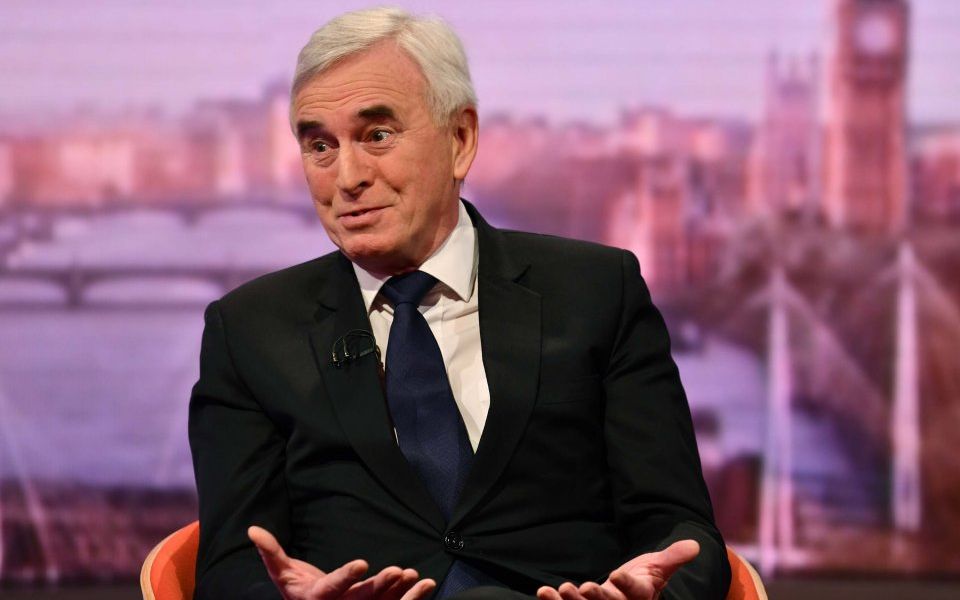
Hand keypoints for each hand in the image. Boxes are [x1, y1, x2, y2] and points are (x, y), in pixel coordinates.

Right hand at [248, 526, 436, 599]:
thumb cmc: (296, 588)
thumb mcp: (281, 572)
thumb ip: (271, 552)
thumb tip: (253, 530)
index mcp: (316, 599)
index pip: (332, 589)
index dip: (346, 577)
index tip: (363, 563)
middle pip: (361, 599)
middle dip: (380, 586)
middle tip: (398, 571)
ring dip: (402, 593)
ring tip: (416, 576)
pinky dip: (412, 596)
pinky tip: (427, 584)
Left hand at [536, 539, 699, 599]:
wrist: (629, 592)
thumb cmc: (646, 579)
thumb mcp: (660, 567)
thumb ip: (674, 557)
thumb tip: (695, 544)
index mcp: (641, 596)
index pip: (636, 591)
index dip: (627, 584)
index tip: (618, 574)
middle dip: (596, 598)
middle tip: (583, 587)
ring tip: (561, 590)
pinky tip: (544, 592)